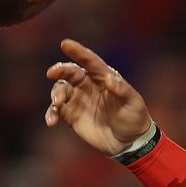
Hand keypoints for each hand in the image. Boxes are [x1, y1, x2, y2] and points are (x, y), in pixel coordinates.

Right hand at [44, 39, 151, 155]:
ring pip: (61, 90)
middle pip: (70, 73)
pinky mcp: (71, 115)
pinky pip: (57, 110)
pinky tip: (51, 121)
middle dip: (60, 70)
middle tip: (52, 73)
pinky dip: (51, 113)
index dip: (78, 52)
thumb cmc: (134, 118)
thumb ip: (122, 90)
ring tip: (58, 103)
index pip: (90, 61)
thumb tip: (109, 78)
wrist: (129, 142)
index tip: (66, 44)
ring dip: (56, 93)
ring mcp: (78, 99)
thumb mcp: (133, 103)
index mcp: (104, 77)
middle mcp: (88, 85)